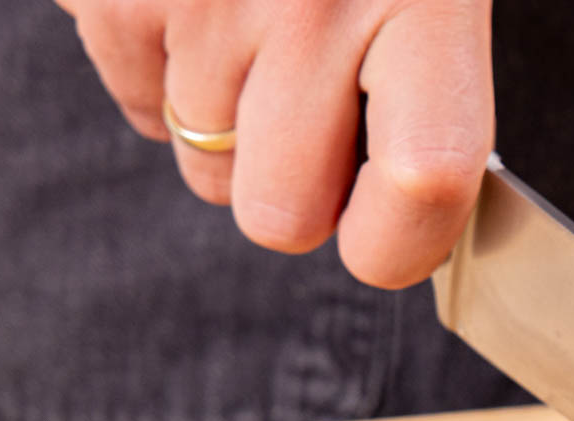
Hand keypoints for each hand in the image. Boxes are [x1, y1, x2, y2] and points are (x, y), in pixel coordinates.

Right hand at [54, 0, 492, 288]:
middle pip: (278, 216)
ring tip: (264, 27)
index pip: (421, 187)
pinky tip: (204, 9)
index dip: (400, 244)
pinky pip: (137, 103)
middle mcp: (313, 1)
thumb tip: (411, 215)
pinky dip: (164, 76)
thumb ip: (436, 92)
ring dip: (232, 125)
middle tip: (317, 123)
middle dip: (294, 193)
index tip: (389, 233)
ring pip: (203, 165)